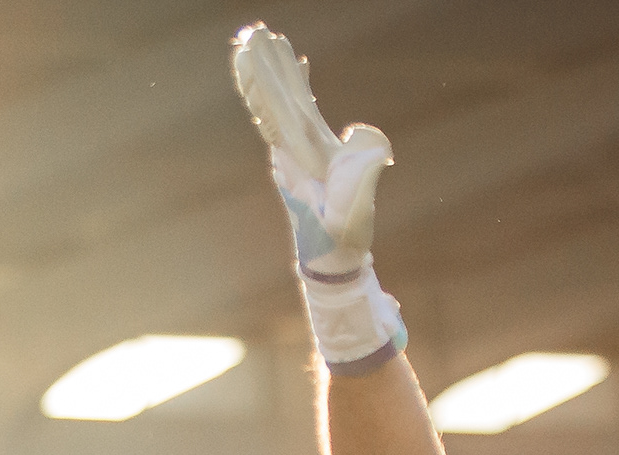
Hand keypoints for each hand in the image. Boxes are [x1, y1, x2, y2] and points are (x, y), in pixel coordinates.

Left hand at [233, 25, 391, 272]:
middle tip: (254, 30)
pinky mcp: (311, 154)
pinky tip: (300, 69)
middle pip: (274, 96)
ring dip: (277, 70)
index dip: (267, 76)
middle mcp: (291, 148)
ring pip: (283, 100)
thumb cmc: (344, 236)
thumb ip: (362, 172)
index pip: (277, 105)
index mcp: (298, 154)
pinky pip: (298, 111)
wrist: (333, 260)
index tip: (256, 48)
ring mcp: (299, 149)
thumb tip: (363, 135)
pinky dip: (298, 87)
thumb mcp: (355, 208)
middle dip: (266, 63)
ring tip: (270, 39)